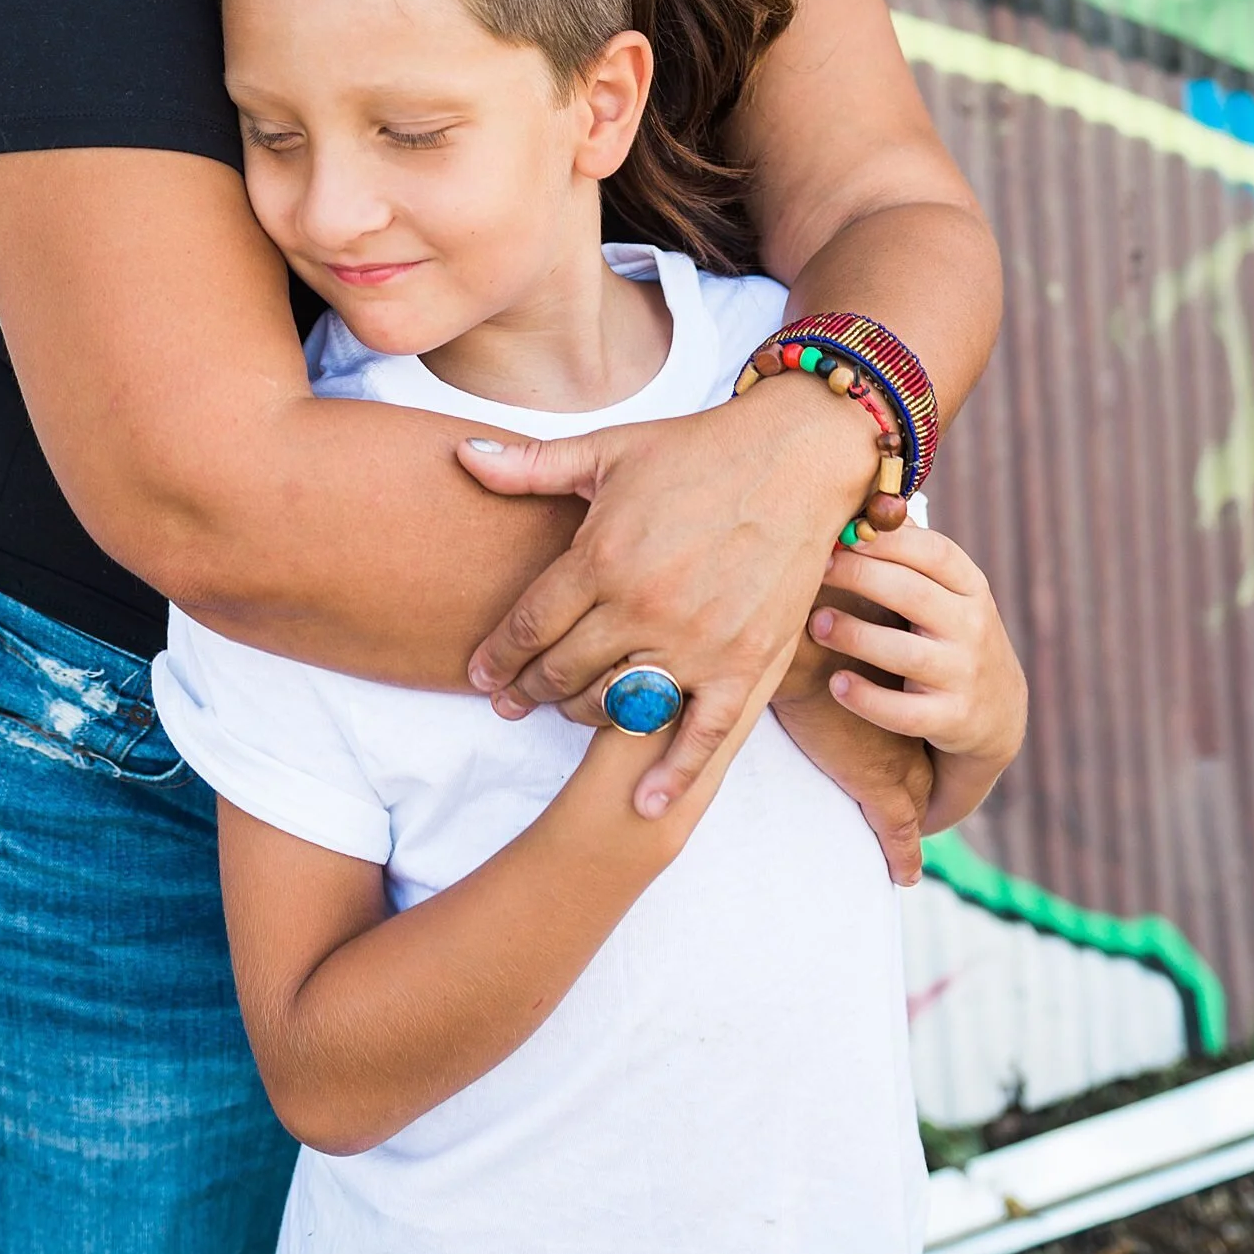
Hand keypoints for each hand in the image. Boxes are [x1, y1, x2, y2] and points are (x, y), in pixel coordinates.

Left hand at [457, 377, 878, 818]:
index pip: (529, 625)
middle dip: (528, 691)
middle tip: (509, 703)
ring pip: (618, 705)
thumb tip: (461, 456)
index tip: (480, 675)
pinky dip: (673, 775)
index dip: (498, 656)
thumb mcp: (606, 451)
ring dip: (583, 716)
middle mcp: (642, 607)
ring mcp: (695, 642)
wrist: (792, 458)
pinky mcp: (745, 664)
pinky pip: (702, 735)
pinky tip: (645, 803)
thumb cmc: (694, 450)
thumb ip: (530, 467)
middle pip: (564, 672)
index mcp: (602, 556)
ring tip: (567, 712)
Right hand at [771, 633, 931, 885]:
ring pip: (915, 804)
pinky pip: (898, 833)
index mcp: (897, 683)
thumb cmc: (807, 622)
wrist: (802, 640)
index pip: (913, 713)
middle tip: (928, 806)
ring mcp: (896, 756)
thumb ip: (826, 620)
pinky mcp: (878, 786)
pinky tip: (905, 874)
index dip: (912, 733)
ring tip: (912, 849)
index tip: (913, 748)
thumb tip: (799, 585)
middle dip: (926, 784)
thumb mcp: (830, 621)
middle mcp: (906, 720)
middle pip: (923, 763)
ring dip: (918, 822)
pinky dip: (903, 854)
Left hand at [805, 522, 1026, 833]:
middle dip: (859, 576)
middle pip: (912, 594)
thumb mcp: (947, 593)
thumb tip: (857, 503)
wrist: (998, 713)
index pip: (934, 552)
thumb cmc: (950, 632)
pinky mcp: (952, 720)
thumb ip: (909, 555)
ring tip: (816, 623)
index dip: (887, 540)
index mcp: (970, 587)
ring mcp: (965, 676)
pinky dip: (868, 700)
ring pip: (905, 654)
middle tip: (814, 568)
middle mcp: (973, 628)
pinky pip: (905, 713)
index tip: (842, 531)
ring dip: (855, 636)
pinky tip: (837, 684)